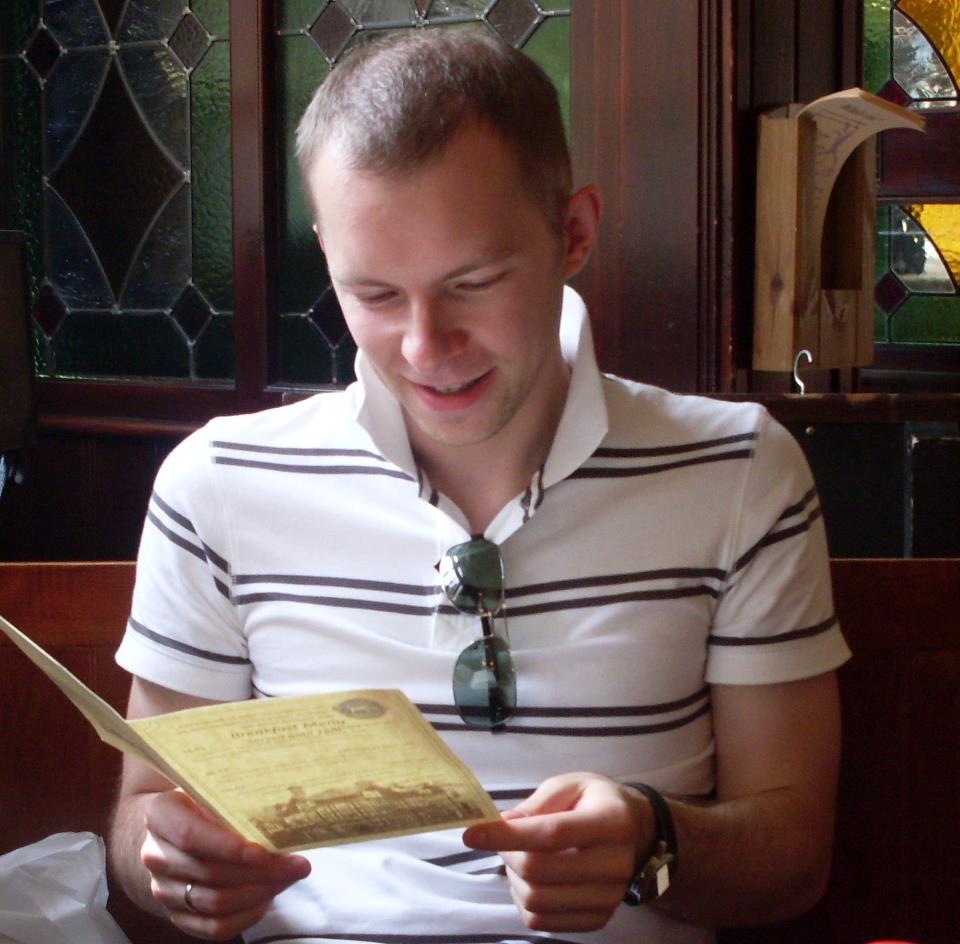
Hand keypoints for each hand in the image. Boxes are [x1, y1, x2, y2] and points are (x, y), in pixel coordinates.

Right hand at [141, 788, 310, 939]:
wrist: (173, 829)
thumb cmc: (203, 802)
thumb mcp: (214, 790)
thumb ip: (236, 802)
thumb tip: (283, 817)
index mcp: (160, 815)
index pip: (190, 836)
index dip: (227, 847)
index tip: (263, 853)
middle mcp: (156, 855)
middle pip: (210, 873)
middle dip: (260, 872)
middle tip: (297, 864)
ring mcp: (164, 890)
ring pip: (215, 903)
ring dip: (260, 893)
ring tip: (289, 877)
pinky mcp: (177, 915)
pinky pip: (214, 927)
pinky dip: (247, 915)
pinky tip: (269, 897)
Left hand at [462, 772, 652, 932]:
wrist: (637, 832)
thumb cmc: (597, 802)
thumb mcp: (570, 785)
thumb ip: (536, 804)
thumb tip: (502, 826)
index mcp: (610, 822)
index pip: (550, 834)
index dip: (506, 836)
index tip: (472, 833)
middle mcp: (614, 865)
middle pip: (538, 872)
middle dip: (506, 854)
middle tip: (503, 839)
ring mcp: (609, 898)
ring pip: (537, 901)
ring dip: (513, 880)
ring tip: (518, 858)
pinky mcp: (599, 919)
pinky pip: (544, 922)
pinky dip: (525, 902)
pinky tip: (531, 880)